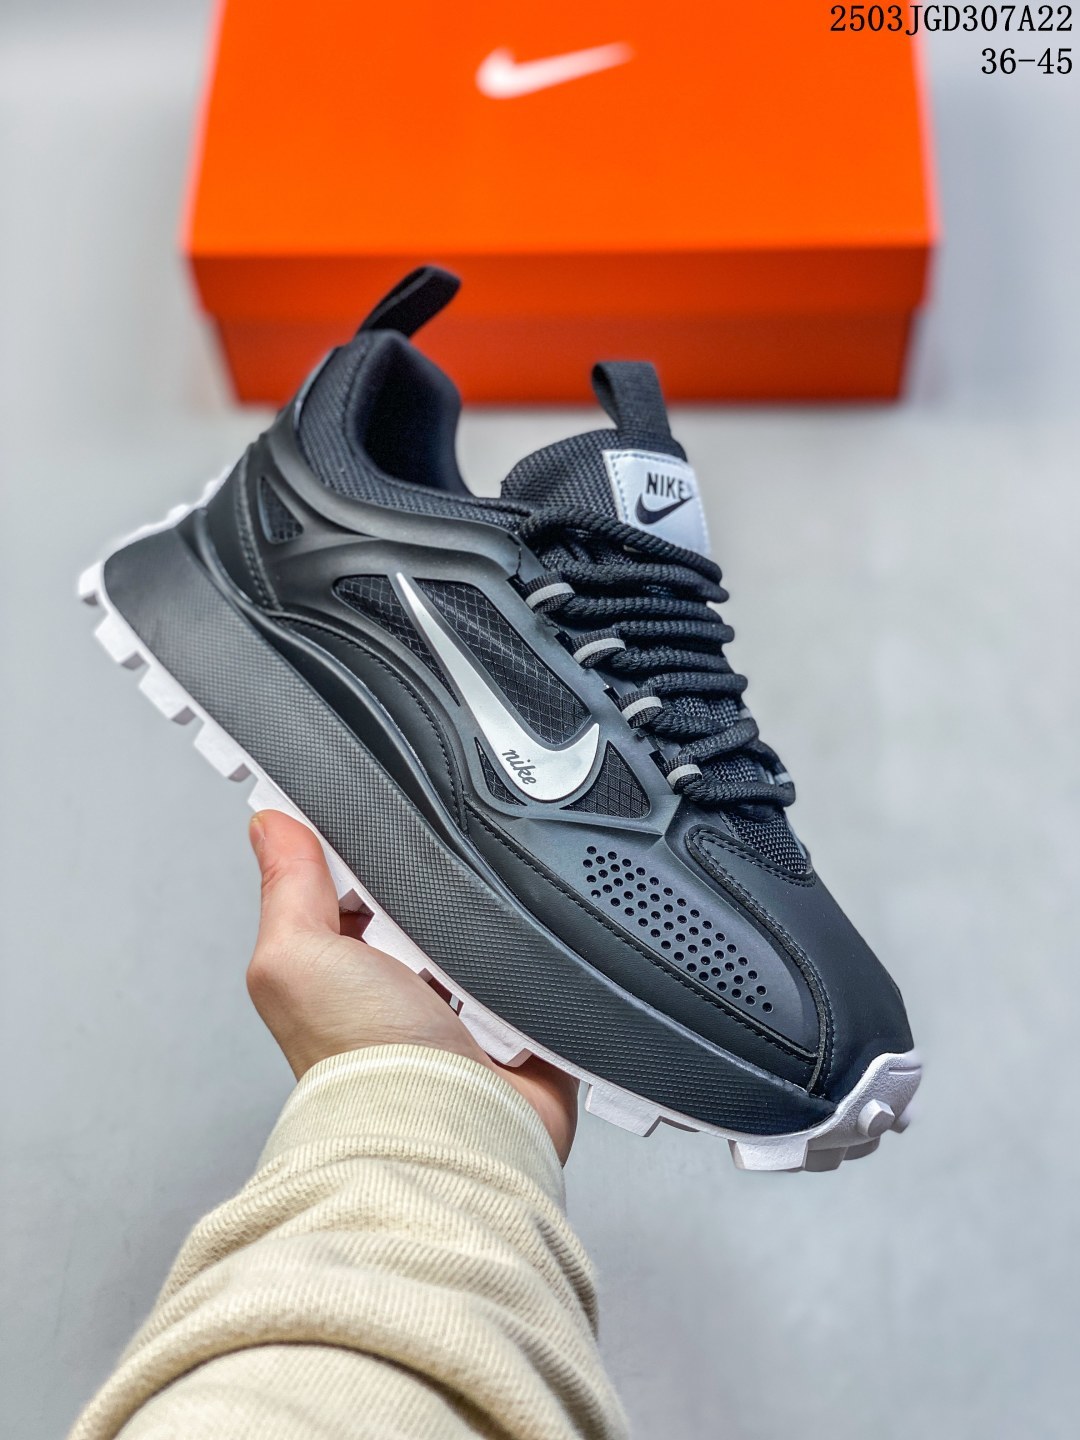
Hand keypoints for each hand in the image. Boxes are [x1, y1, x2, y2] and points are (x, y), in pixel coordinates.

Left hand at [246, 810, 577, 1161]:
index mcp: (343, 964)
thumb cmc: (362, 1062)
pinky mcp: (519, 1025)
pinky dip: (534, 968)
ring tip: (471, 964)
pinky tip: (510, 986)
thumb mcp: (298, 956)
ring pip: (491, 927)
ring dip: (490, 932)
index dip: (369, 855)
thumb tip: (270, 825)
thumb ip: (287, 887)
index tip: (381, 837)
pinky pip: (540, 967)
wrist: (448, 1129)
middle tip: (425, 924)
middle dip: (439, 894)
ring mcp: (464, 1007)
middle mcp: (400, 987)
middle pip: (432, 896)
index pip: (359, 878)